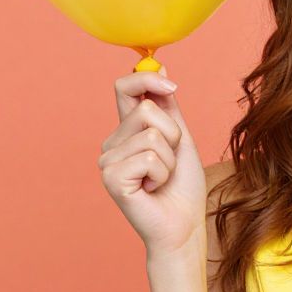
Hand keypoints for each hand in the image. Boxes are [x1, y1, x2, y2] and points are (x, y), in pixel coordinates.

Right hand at [97, 65, 207, 257]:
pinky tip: (153, 190)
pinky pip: (149, 157)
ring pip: (152, 134)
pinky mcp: (111, 178)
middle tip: (170, 163)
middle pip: (146, 109)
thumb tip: (161, 65)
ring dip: (170, 159)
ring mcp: (108, 161)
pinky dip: (162, 174)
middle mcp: (112, 143)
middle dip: (173, 135)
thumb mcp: (180, 138)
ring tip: (162, 179)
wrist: (183, 226)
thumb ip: (168, 106)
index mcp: (127, 130)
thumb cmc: (182, 187)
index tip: (171, 86)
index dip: (146, 78)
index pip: (125, 87)